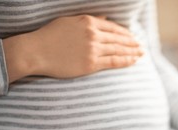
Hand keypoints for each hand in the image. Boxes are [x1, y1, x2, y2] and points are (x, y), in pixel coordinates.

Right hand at [3, 15, 142, 81]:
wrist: (36, 51)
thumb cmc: (49, 35)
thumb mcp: (69, 21)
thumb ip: (90, 20)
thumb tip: (105, 18)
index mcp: (88, 21)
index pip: (113, 28)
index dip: (126, 34)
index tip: (133, 38)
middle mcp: (93, 34)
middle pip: (119, 39)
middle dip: (132, 43)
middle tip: (141, 47)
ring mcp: (93, 49)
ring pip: (118, 50)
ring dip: (132, 52)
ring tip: (141, 54)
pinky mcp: (90, 64)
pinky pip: (113, 62)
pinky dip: (125, 61)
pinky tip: (133, 61)